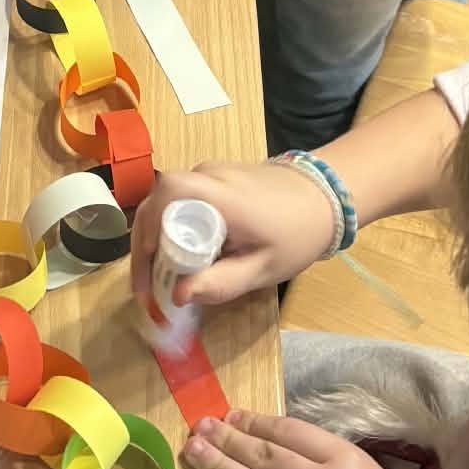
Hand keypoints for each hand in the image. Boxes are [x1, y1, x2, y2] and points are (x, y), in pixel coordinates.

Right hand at [130, 161, 339, 306]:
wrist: (324, 198)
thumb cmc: (296, 236)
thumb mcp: (263, 270)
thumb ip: (221, 283)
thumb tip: (176, 296)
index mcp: (220, 197)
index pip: (165, 200)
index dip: (147, 237)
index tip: (148, 279)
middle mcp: (207, 176)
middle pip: (157, 201)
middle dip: (143, 243)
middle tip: (146, 285)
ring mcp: (208, 171)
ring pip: (165, 199)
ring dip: (154, 235)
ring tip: (159, 276)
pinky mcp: (211, 176)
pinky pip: (180, 199)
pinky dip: (170, 225)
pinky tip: (179, 255)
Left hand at [184, 410, 468, 468]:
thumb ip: (330, 462)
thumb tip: (279, 445)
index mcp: (347, 462)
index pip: (288, 432)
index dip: (255, 422)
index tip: (231, 415)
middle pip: (264, 457)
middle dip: (227, 439)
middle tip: (200, 425)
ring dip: (218, 467)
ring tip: (194, 450)